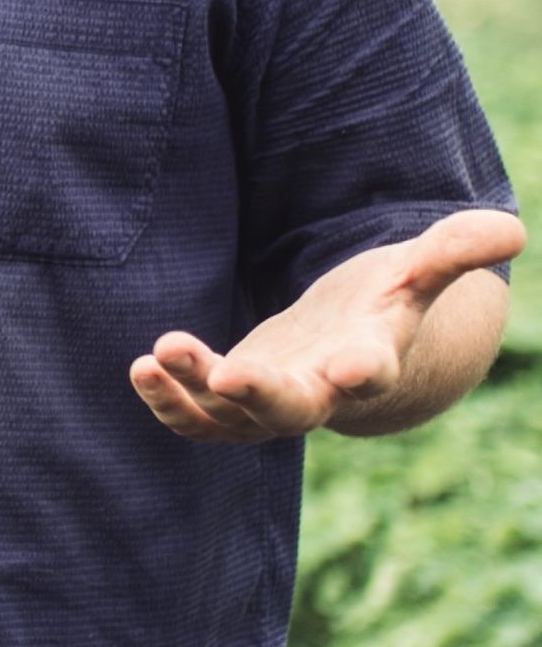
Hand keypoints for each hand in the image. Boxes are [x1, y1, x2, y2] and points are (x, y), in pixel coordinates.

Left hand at [131, 207, 524, 441]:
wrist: (345, 354)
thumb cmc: (378, 305)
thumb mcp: (412, 272)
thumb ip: (450, 252)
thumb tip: (511, 228)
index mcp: (369, 361)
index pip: (374, 374)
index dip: (366, 372)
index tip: (356, 367)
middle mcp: (319, 394)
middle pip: (292, 408)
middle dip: (262, 394)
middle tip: (232, 374)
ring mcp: (269, 406)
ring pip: (228, 416)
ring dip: (192, 389)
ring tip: (160, 351)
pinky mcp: (228, 405)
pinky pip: (195, 419)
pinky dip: (166, 400)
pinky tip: (142, 365)